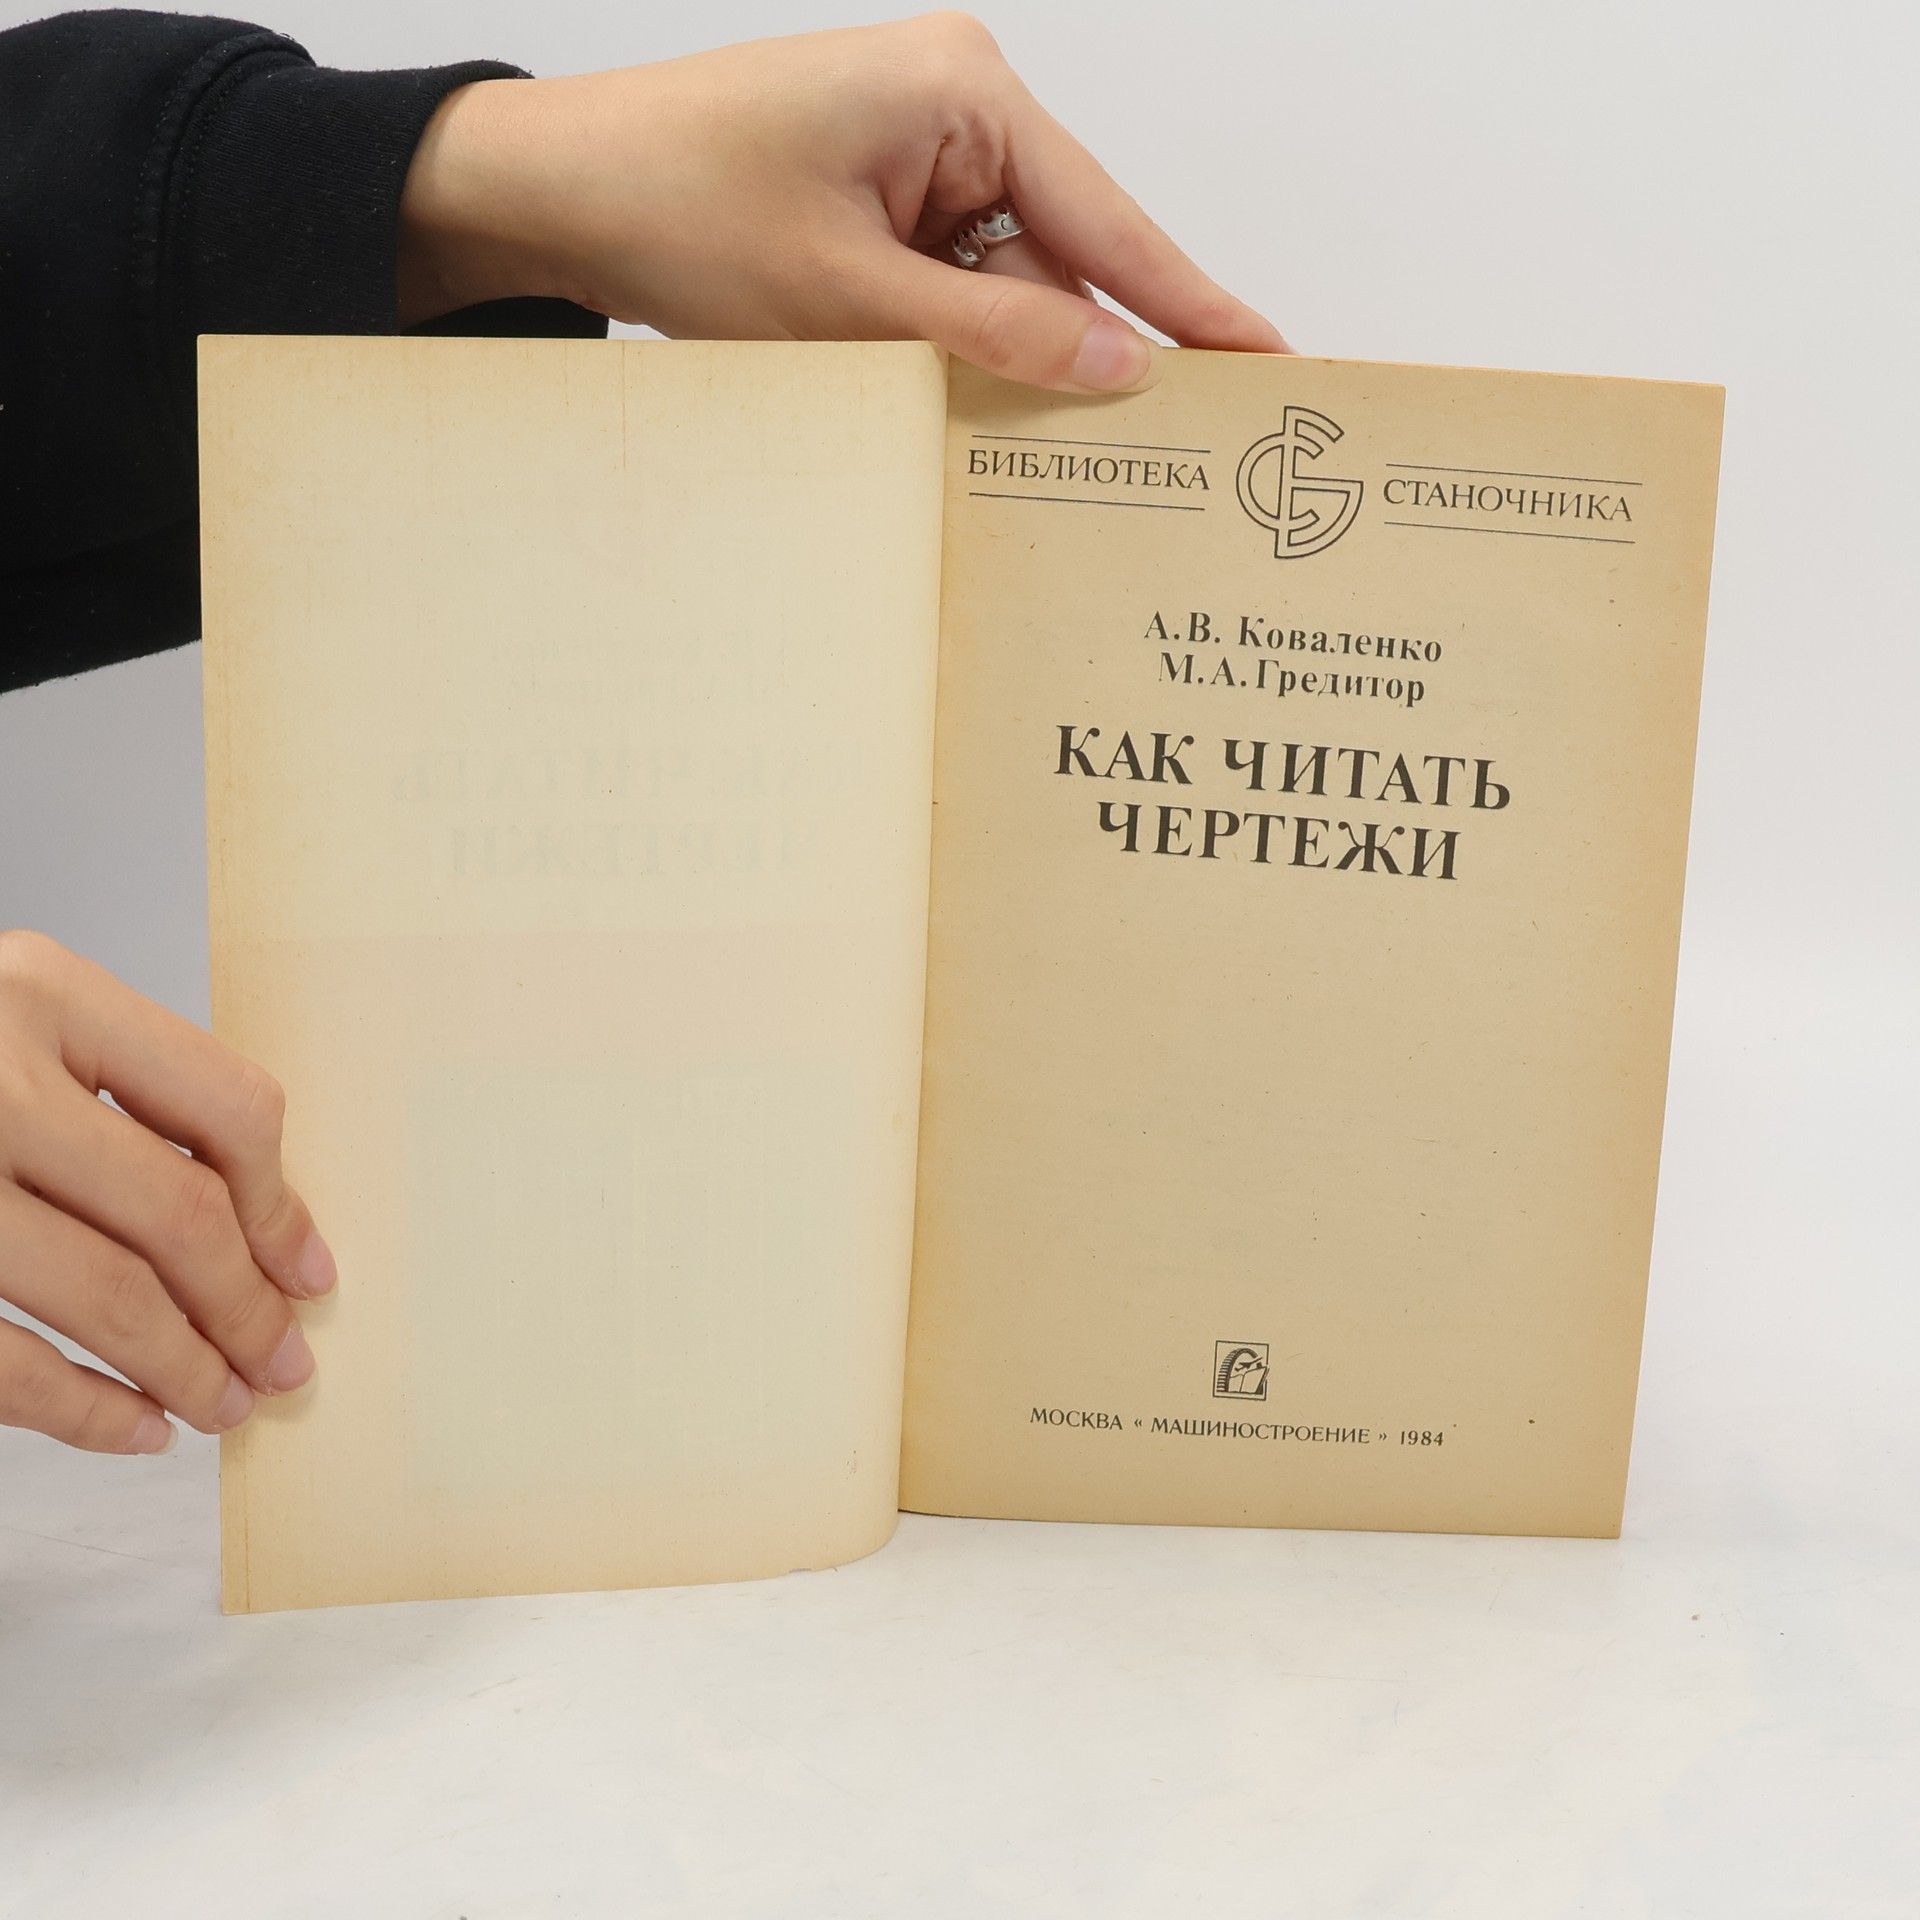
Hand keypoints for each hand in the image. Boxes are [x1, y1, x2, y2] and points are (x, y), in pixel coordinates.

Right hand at [0, 932, 332, 1454]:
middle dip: (247, 1309)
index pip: (225, 1105)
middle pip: (180, 1215)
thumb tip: (263, 1226)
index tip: (310, 1272)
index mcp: (41, 993)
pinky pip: (4, 1362)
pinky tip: (135, 1429)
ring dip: (184, 1367)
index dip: (283, 1204)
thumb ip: (116, 1092)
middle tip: (283, 1365)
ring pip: (106, 1296)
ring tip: (223, 1405)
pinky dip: (84, 1410)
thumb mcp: (14, 1021)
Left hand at [397, 12, 1287, 390]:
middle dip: (1074, 343)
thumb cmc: (681, 207)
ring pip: (1006, 278)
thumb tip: (1119, 366)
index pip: (1110, 220)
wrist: (554, 189)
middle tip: (1149, 442)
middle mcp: (956, 106)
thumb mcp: (851, 294)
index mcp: (966, 92)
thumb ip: (997, 329)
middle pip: (1065, 252)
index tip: (1268, 360)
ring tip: (970, 411)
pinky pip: (951, 280)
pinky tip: (926, 383)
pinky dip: (946, 337)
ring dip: (991, 349)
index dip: (1188, 304)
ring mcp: (917, 150)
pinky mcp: (881, 195)